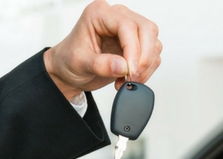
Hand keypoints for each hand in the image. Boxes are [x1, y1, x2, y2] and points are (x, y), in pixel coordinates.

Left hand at [43, 0, 162, 98]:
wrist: (68, 71)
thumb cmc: (69, 61)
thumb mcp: (79, 63)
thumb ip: (100, 64)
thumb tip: (123, 66)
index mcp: (99, 14)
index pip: (127, 25)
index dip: (133, 49)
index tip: (130, 70)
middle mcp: (117, 17)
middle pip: (147, 29)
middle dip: (144, 57)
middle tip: (132, 76)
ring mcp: (129, 30)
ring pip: (153, 43)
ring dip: (145, 66)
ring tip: (126, 80)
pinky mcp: (136, 44)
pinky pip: (152, 55)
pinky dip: (145, 71)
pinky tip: (128, 78)